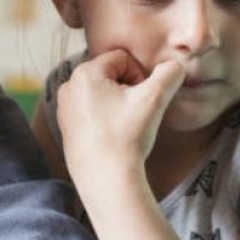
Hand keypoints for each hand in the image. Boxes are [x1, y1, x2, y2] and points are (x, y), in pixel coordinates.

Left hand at [56, 50, 184, 190]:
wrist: (107, 181)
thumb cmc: (127, 137)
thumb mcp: (155, 98)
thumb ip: (169, 73)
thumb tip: (175, 66)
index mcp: (84, 73)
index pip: (123, 59)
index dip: (140, 77)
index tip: (142, 100)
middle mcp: (68, 86)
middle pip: (111, 75)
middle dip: (128, 90)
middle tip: (135, 114)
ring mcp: (64, 109)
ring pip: (103, 94)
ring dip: (119, 105)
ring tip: (124, 127)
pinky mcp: (66, 128)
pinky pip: (92, 112)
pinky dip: (106, 120)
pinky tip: (113, 137)